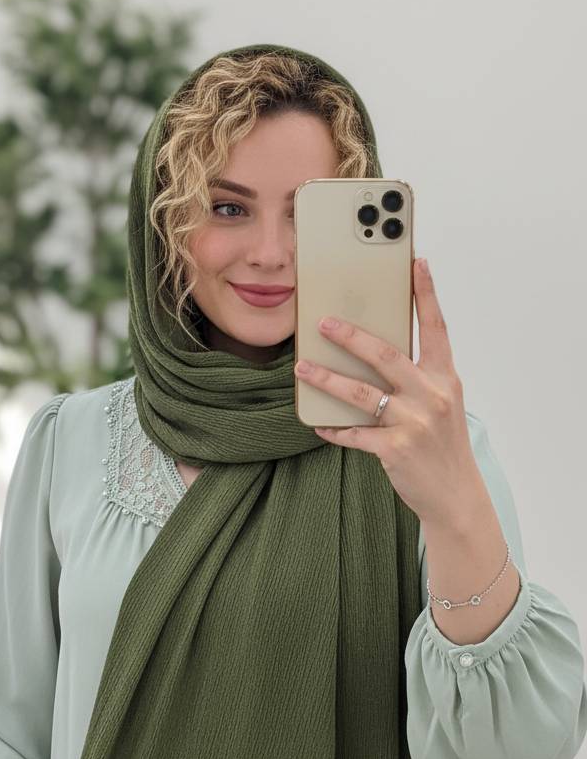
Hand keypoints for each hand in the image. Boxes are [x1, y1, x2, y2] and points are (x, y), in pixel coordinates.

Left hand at [294, 256, 483, 525]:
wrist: (456, 496)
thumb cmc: (442, 445)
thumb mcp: (441, 404)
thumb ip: (416, 378)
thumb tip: (372, 352)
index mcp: (445, 378)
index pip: (436, 328)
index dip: (426, 294)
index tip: (416, 262)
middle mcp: (432, 396)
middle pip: (386, 356)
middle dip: (351, 336)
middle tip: (323, 321)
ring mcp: (414, 423)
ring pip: (361, 394)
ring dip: (326, 378)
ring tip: (302, 367)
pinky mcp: (396, 449)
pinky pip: (354, 434)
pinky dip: (333, 428)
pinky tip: (316, 423)